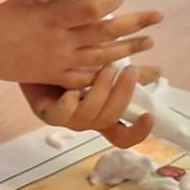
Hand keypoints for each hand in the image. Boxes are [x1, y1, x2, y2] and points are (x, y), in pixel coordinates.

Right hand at [0, 0, 159, 88]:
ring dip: (129, 49)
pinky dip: (106, 72)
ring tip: (148, 42)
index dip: (112, 0)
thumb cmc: (4, 17)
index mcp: (52, 16)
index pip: (93, 9)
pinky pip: (86, 76)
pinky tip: (120, 67)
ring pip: (102, 57)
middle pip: (106, 33)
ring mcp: (58, 62)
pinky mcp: (54, 76)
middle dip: (135, 24)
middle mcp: (59, 41)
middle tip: (157, 17)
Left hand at [23, 64, 161, 147]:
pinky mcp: (45, 112)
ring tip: (107, 68)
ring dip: (101, 93)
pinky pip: (59, 116)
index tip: (150, 116)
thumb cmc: (72, 62)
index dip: (138, 133)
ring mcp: (65, 118)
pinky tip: (72, 89)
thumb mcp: (104, 65)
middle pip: (110, 120)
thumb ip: (128, 72)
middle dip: (122, 95)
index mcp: (101, 114)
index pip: (123, 136)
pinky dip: (68, 104)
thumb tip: (157, 72)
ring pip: (89, 117)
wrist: (33, 52)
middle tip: (128, 70)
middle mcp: (85, 120)